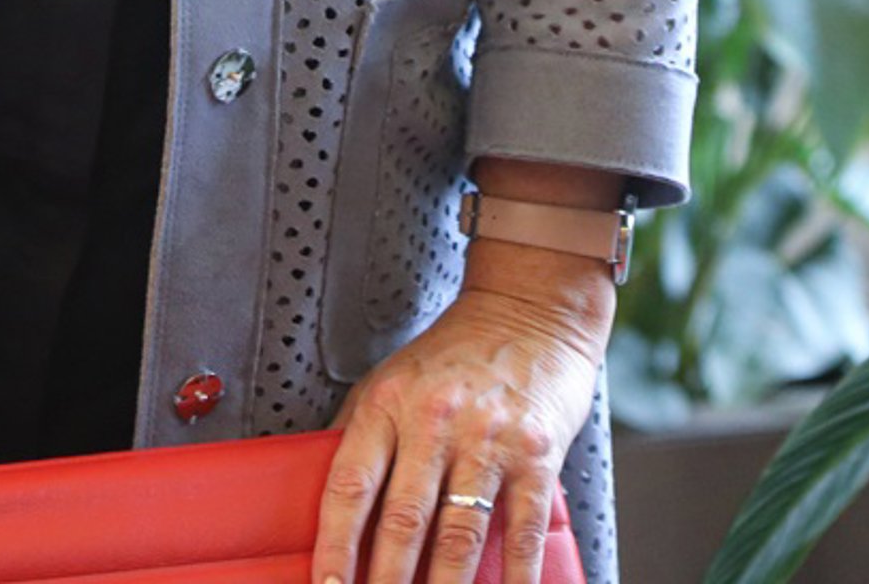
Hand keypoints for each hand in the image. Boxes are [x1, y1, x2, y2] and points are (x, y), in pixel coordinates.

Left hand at [311, 254, 607, 583]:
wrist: (528, 311)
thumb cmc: (454, 354)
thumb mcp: (393, 379)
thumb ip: (364, 433)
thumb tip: (332, 502)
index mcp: (388, 403)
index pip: (350, 486)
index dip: (336, 546)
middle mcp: (434, 420)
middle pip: (403, 520)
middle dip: (387, 583)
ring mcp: (487, 438)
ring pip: (459, 534)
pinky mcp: (536, 454)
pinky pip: (523, 529)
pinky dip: (516, 576)